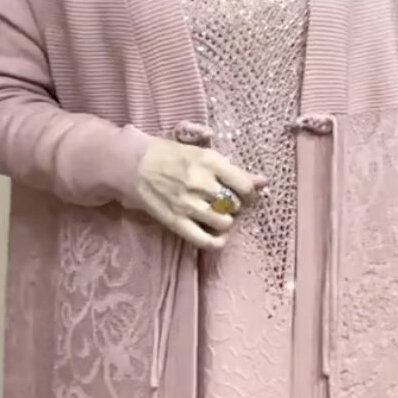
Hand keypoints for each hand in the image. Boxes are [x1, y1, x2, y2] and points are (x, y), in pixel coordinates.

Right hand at [135, 140, 265, 249]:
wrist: (133, 165)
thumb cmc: (169, 156)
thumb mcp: (202, 155)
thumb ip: (233, 170)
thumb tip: (264, 182)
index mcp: (209, 162)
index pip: (244, 186)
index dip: (249, 193)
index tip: (244, 194)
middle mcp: (200, 183)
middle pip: (234, 205)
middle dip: (233, 206)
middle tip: (224, 202)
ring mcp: (188, 204)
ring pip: (224, 222)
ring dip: (224, 221)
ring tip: (216, 215)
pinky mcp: (176, 222)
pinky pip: (204, 240)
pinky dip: (216, 242)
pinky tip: (217, 236)